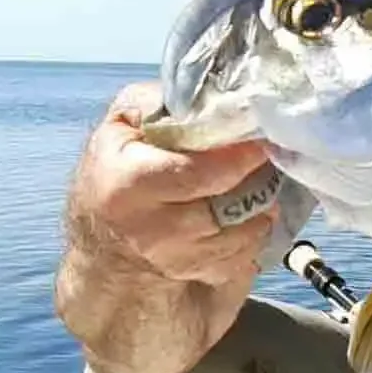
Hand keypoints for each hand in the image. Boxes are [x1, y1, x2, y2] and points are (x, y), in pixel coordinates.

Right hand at [65, 80, 279, 285]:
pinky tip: (243, 217)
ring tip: (253, 186)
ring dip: (261, 205)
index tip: (259, 139)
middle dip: (257, 177)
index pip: (201, 172)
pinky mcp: (203, 278)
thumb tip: (203, 94)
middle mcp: (153, 230)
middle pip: (232, 203)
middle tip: (265, 158)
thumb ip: (155, 104)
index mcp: (129, 185)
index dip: (239, 155)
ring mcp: (179, 262)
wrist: (106, 251)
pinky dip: (255, 233)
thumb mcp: (119, 129)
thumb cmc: (115, 177)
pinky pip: (250, 254)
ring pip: (249, 230)